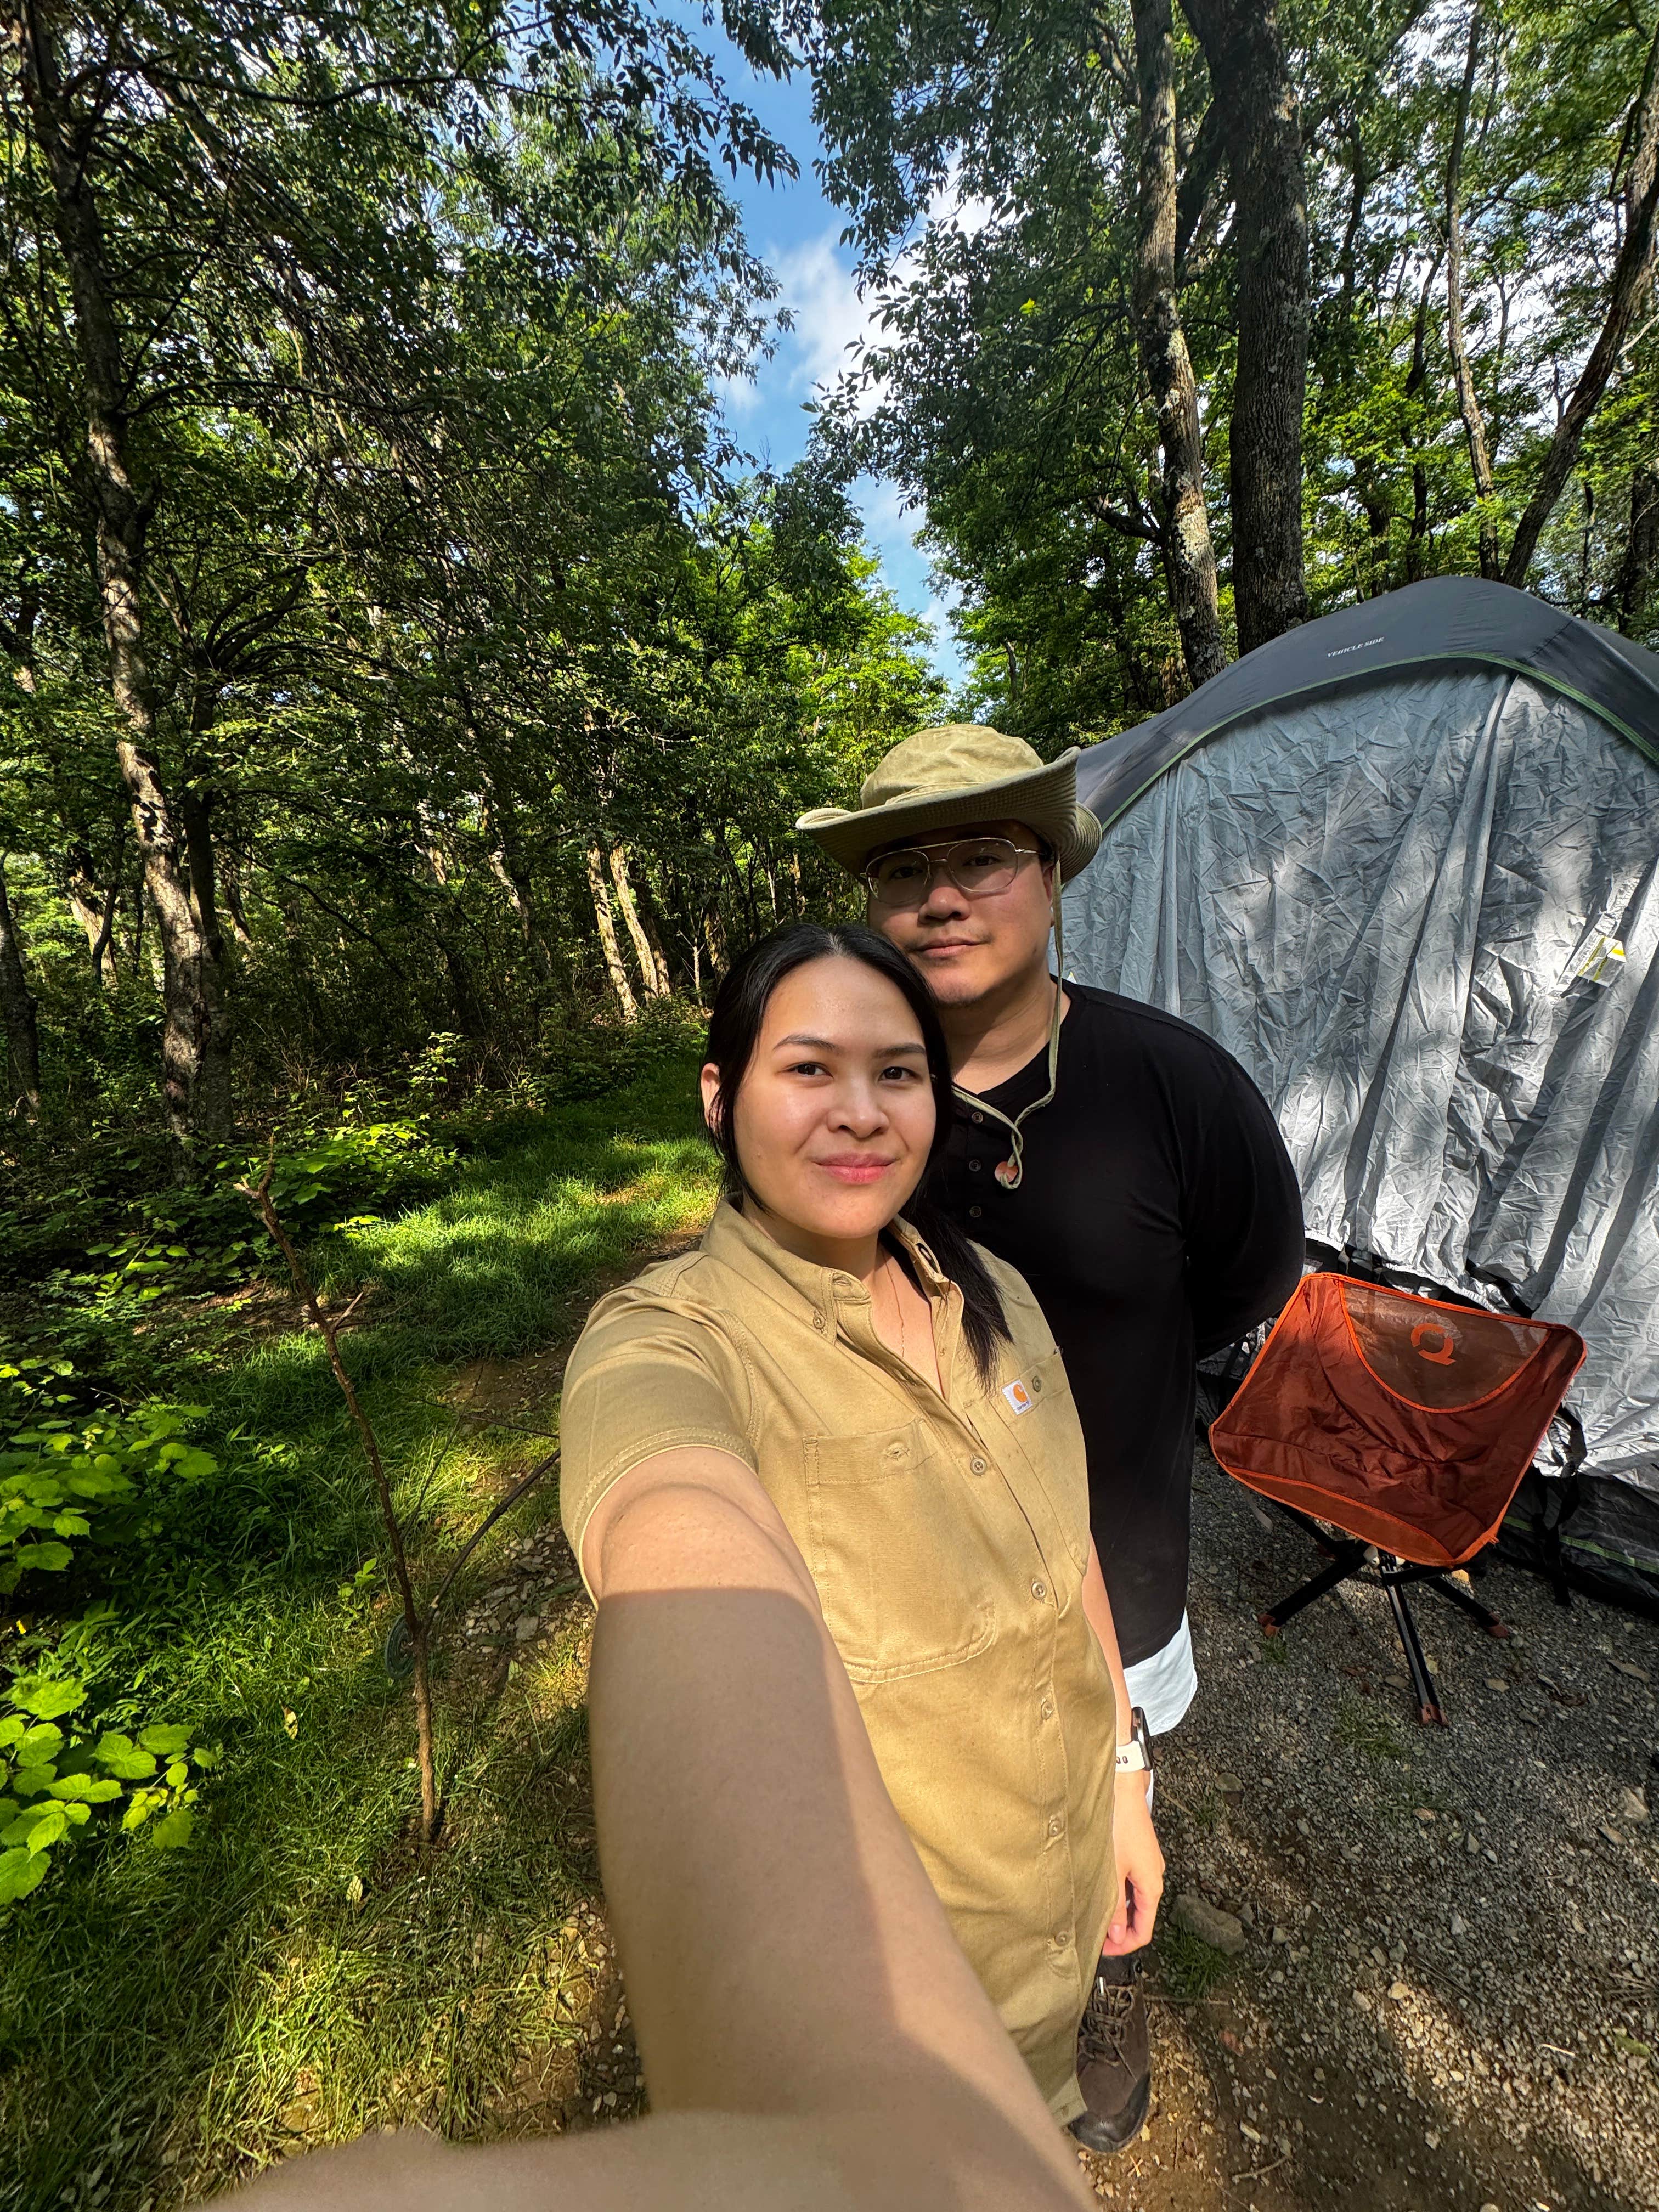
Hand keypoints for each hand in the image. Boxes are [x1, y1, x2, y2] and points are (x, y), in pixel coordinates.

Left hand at [1101, 1773, 1162, 1955]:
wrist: (1123, 1789)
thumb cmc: (1120, 1824)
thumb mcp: (1113, 1871)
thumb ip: (1115, 1905)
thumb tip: (1115, 1933)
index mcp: (1152, 1886)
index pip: (1144, 1930)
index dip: (1124, 1945)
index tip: (1104, 1950)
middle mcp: (1153, 1877)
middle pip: (1141, 1917)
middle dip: (1120, 1930)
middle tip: (1096, 1935)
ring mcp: (1147, 1865)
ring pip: (1135, 1900)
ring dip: (1118, 1911)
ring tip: (1095, 1913)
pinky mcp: (1138, 1853)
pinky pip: (1131, 1883)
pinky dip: (1118, 1893)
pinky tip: (1101, 1890)